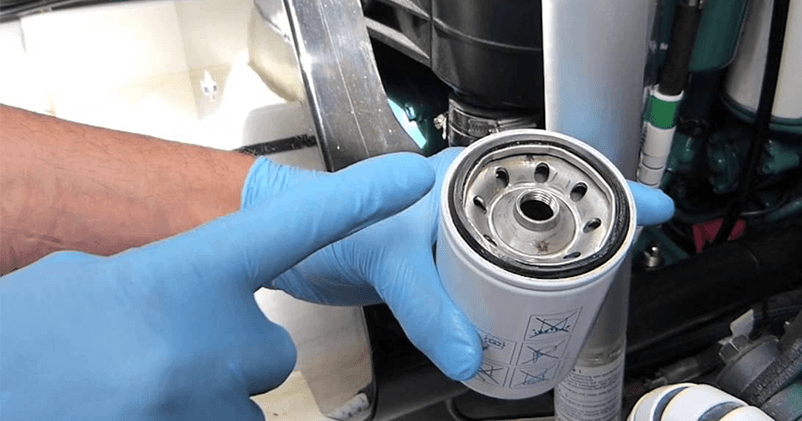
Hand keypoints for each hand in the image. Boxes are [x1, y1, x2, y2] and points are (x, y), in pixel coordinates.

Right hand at [0, 154, 433, 419]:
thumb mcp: (95, 279)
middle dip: (232, 350)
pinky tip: (139, 401)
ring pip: (245, 401)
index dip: (357, 200)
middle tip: (160, 346)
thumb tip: (204, 299)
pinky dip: (191, 413)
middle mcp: (213, 342)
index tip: (407, 180)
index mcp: (186, 274)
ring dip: (205, 392)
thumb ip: (173, 281)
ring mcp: (205, 403)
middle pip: (274, 350)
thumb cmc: (28, 333)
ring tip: (134, 380)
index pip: (294, 226)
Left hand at [242, 148, 674, 380]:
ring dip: (548, 284)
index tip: (648, 208)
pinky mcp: (441, 273)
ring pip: (519, 260)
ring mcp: (455, 241)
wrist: (284, 245)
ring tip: (581, 303)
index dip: (604, 189)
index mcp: (462, 181)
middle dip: (586, 244)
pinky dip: (509, 307)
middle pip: (545, 222)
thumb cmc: (324, 220)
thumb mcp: (386, 256)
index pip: (546, 175)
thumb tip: (470, 353)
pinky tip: (523, 322)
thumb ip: (428, 304)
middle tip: (618, 268)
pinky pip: (487, 289)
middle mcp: (466, 207)